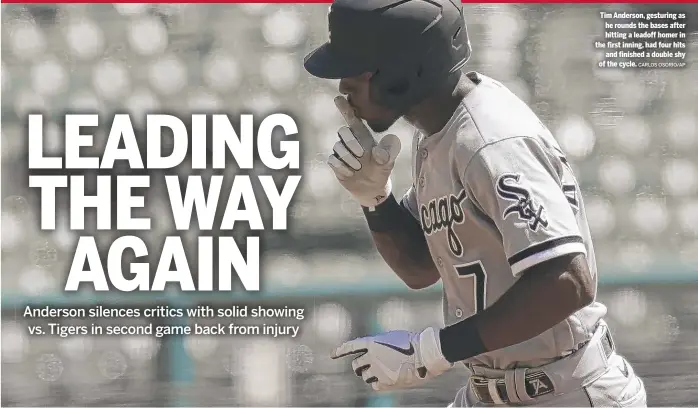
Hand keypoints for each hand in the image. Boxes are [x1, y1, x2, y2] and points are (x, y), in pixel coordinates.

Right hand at [327, 96, 401, 207]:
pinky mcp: (335, 163)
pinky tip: (351, 173)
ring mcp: (341, 152)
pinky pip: (333, 160)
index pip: (352, 118)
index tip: (338, 97)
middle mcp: (350, 141)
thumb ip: (388, 154)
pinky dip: (343, 168)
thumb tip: (377, 152)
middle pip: (342, 131)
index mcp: (363, 135)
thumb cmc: (381, 169)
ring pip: (338, 147)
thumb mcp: (389, 161)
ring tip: (359, 168)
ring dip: (349, 159)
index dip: (345, 107)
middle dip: (351, 143)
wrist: (372, 188)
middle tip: (361, 155)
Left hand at [331, 327, 452, 391]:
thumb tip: (372, 352)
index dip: (340, 350)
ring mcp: (379, 370)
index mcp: (373, 342)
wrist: (425, 353)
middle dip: (359, 366)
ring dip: (369, 374)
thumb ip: (378, 344)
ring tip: (382, 371)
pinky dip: (378, 383)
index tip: (332, 355)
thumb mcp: (392, 337)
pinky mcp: (386, 382)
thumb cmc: (412, 342)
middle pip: (356, 365)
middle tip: (364, 367)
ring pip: (365, 377)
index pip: (351, 346)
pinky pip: (375, 385)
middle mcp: (372, 356)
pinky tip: (387, 378)